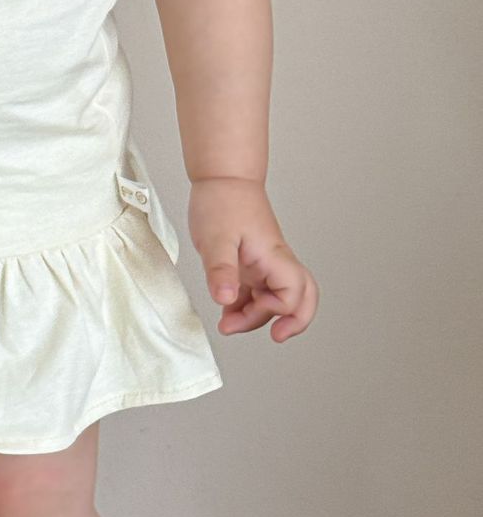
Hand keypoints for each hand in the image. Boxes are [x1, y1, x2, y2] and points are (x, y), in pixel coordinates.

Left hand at [187, 176, 317, 341]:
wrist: (221, 179)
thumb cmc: (222, 202)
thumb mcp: (215, 238)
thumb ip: (220, 269)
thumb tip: (225, 299)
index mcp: (273, 257)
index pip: (294, 293)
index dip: (280, 310)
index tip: (256, 314)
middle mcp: (274, 263)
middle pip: (301, 299)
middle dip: (290, 322)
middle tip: (273, 337)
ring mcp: (264, 265)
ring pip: (276, 299)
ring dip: (258, 317)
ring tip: (228, 323)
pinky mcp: (251, 264)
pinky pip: (257, 292)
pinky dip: (245, 306)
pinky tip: (226, 309)